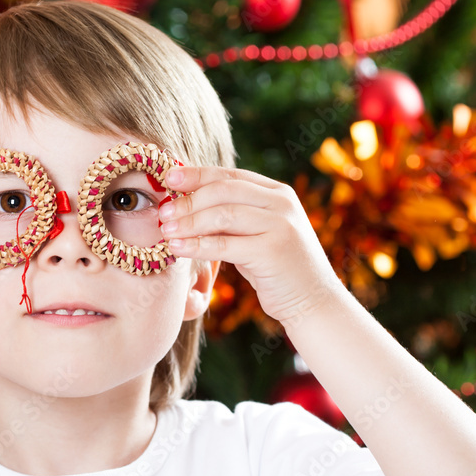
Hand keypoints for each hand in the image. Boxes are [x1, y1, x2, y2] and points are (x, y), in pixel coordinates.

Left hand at [158, 166, 344, 324]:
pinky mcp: (272, 251)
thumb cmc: (275, 269)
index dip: (196, 174)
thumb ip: (231, 218)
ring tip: (165, 230)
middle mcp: (282, 203)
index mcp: (277, 193)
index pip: (230, 175)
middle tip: (162, 212)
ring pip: (222, 214)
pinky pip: (225, 244)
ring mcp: (280, 225)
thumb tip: (184, 206)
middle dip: (188, 200)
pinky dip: (197, 245)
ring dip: (189, 222)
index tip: (168, 177)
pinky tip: (177, 248)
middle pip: (223, 190)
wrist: (312, 301)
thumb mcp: (254, 235)